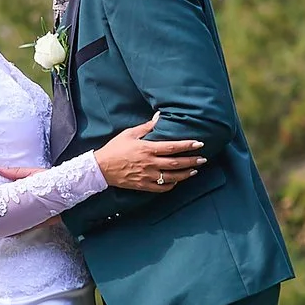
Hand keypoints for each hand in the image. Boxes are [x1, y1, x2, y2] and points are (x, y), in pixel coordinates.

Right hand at [0, 117, 204, 191]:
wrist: (101, 168)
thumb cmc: (115, 148)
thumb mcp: (130, 133)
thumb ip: (147, 126)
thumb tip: (159, 116)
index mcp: (147, 148)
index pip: (173, 147)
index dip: (188, 146)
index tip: (199, 144)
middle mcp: (150, 163)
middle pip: (176, 163)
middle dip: (192, 161)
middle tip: (203, 159)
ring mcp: (147, 176)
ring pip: (172, 177)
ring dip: (185, 174)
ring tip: (194, 171)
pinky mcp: (143, 185)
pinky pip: (161, 187)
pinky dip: (171, 185)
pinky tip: (177, 181)